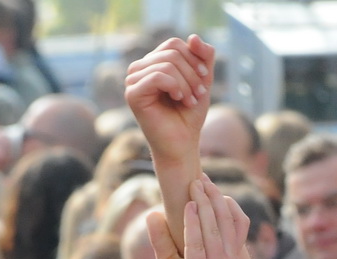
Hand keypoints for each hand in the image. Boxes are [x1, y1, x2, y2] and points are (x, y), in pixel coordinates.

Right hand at [125, 36, 213, 169]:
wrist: (182, 144)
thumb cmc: (189, 115)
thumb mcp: (202, 80)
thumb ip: (203, 57)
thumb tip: (193, 37)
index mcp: (152, 63)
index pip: (173, 44)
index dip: (193, 58)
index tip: (205, 79)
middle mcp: (139, 69)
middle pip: (171, 53)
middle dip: (192, 73)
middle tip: (199, 94)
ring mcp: (133, 81)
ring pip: (166, 64)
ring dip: (186, 83)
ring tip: (190, 100)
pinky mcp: (132, 94)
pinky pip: (158, 76)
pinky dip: (175, 87)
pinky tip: (179, 100)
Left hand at [147, 176, 247, 258]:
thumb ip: (164, 241)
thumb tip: (153, 213)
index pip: (236, 226)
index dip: (224, 203)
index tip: (209, 184)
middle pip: (226, 223)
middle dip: (213, 197)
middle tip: (201, 177)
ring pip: (213, 231)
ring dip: (203, 204)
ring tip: (194, 184)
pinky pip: (198, 246)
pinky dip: (192, 224)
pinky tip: (187, 206)